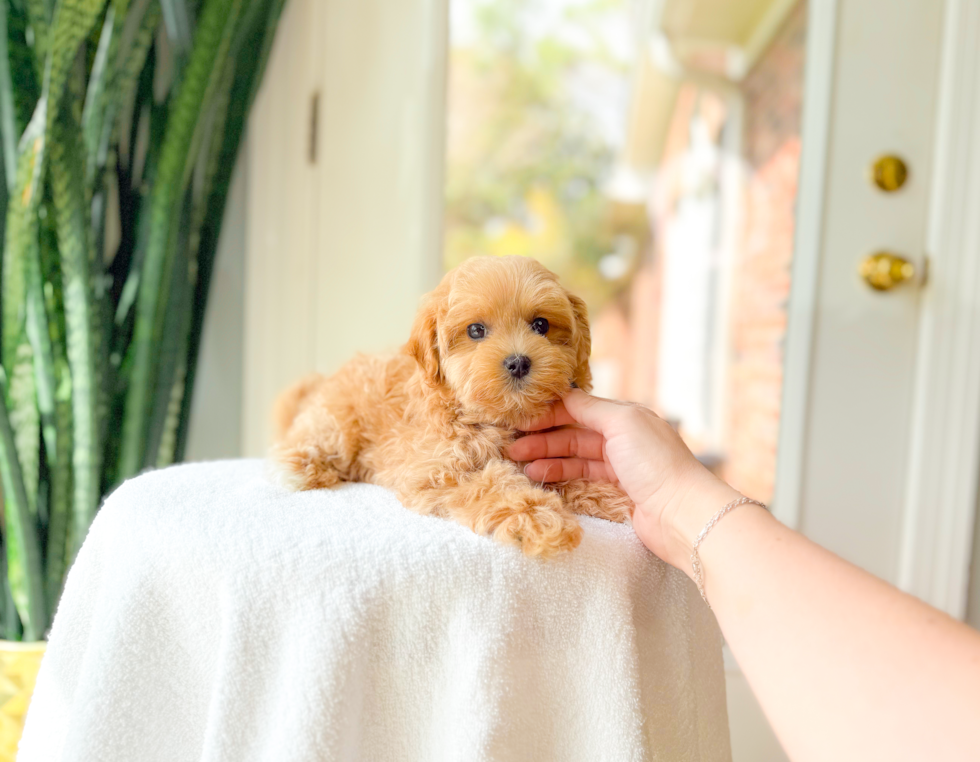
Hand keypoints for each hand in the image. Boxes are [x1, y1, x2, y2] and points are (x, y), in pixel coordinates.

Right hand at [507, 389, 740, 570]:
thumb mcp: (621, 423)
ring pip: (576, 457)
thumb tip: (563, 394)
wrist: (683, 514)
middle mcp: (624, 438)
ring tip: (521, 464)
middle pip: (574, 433)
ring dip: (548, 458)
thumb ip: (589, 408)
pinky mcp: (620, 493)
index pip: (580, 407)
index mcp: (626, 416)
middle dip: (543, 437)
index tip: (520, 418)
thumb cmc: (655, 462)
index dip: (549, 411)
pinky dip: (562, 475)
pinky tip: (542, 477)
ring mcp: (622, 466)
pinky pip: (584, 478)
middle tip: (512, 445)